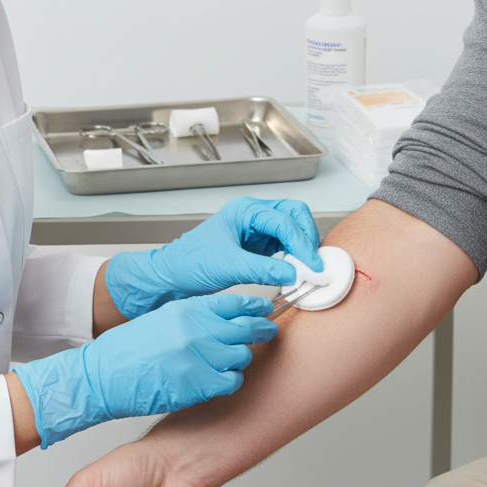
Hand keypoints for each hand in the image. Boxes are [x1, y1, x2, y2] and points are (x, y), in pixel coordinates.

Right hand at [12, 293, 276, 447]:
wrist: (103, 376)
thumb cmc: (127, 349)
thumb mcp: (163, 318)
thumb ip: (195, 315)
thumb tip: (224, 315)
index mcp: (188, 310)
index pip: (236, 302)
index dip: (255, 306)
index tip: (264, 309)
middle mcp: (197, 331)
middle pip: (247, 327)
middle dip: (260, 328)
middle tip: (266, 331)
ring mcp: (199, 359)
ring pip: (243, 355)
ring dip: (241, 357)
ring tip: (233, 359)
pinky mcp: (197, 386)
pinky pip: (231, 381)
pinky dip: (230, 380)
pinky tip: (220, 378)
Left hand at [104, 196, 322, 318]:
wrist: (172, 276)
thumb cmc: (190, 263)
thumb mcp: (228, 266)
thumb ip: (264, 269)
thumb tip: (295, 274)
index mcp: (245, 210)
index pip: (284, 220)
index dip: (302, 242)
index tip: (312, 265)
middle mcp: (253, 215)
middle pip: (294, 215)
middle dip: (307, 237)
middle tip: (314, 263)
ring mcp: (257, 229)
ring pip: (293, 229)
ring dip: (303, 247)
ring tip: (306, 269)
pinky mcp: (258, 246)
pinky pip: (285, 245)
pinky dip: (294, 256)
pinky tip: (295, 270)